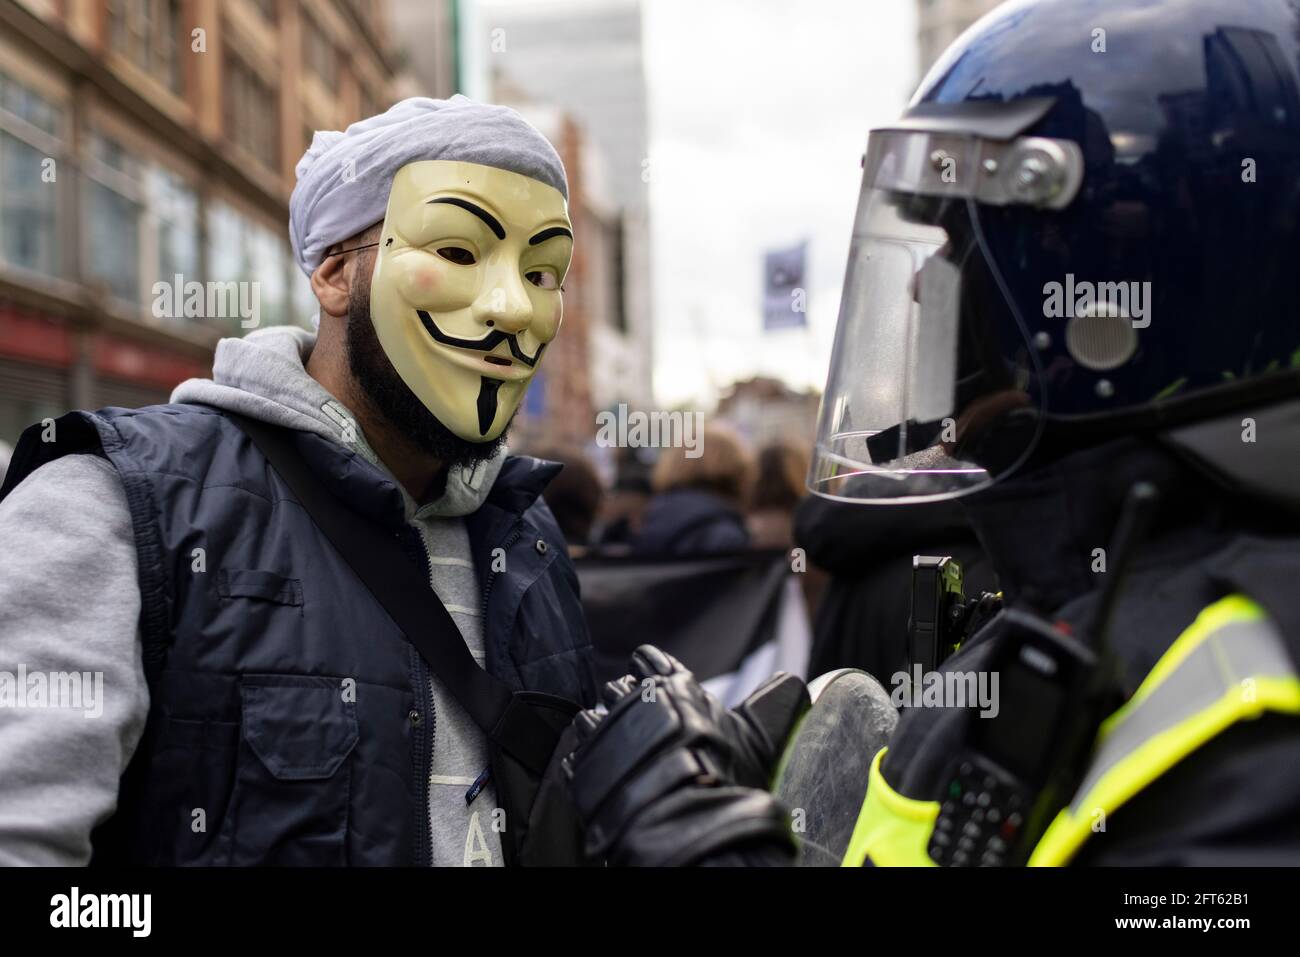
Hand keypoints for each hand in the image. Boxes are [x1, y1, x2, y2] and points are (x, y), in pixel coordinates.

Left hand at [563, 645, 806, 865]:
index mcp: (679, 688)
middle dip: (624, 701)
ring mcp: (610, 733)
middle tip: (636, 719)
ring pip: (594, 717)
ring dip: (603, 729)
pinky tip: (599, 766)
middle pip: (619, 688)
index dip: (649, 669)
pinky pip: (577, 751)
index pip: (652, 661)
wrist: (697, 827)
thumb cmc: (734, 784)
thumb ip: (768, 706)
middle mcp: (640, 702)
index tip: (646, 675)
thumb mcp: (760, 739)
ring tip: (616, 746)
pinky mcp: (588, 767)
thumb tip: (792, 683)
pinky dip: (586, 758)